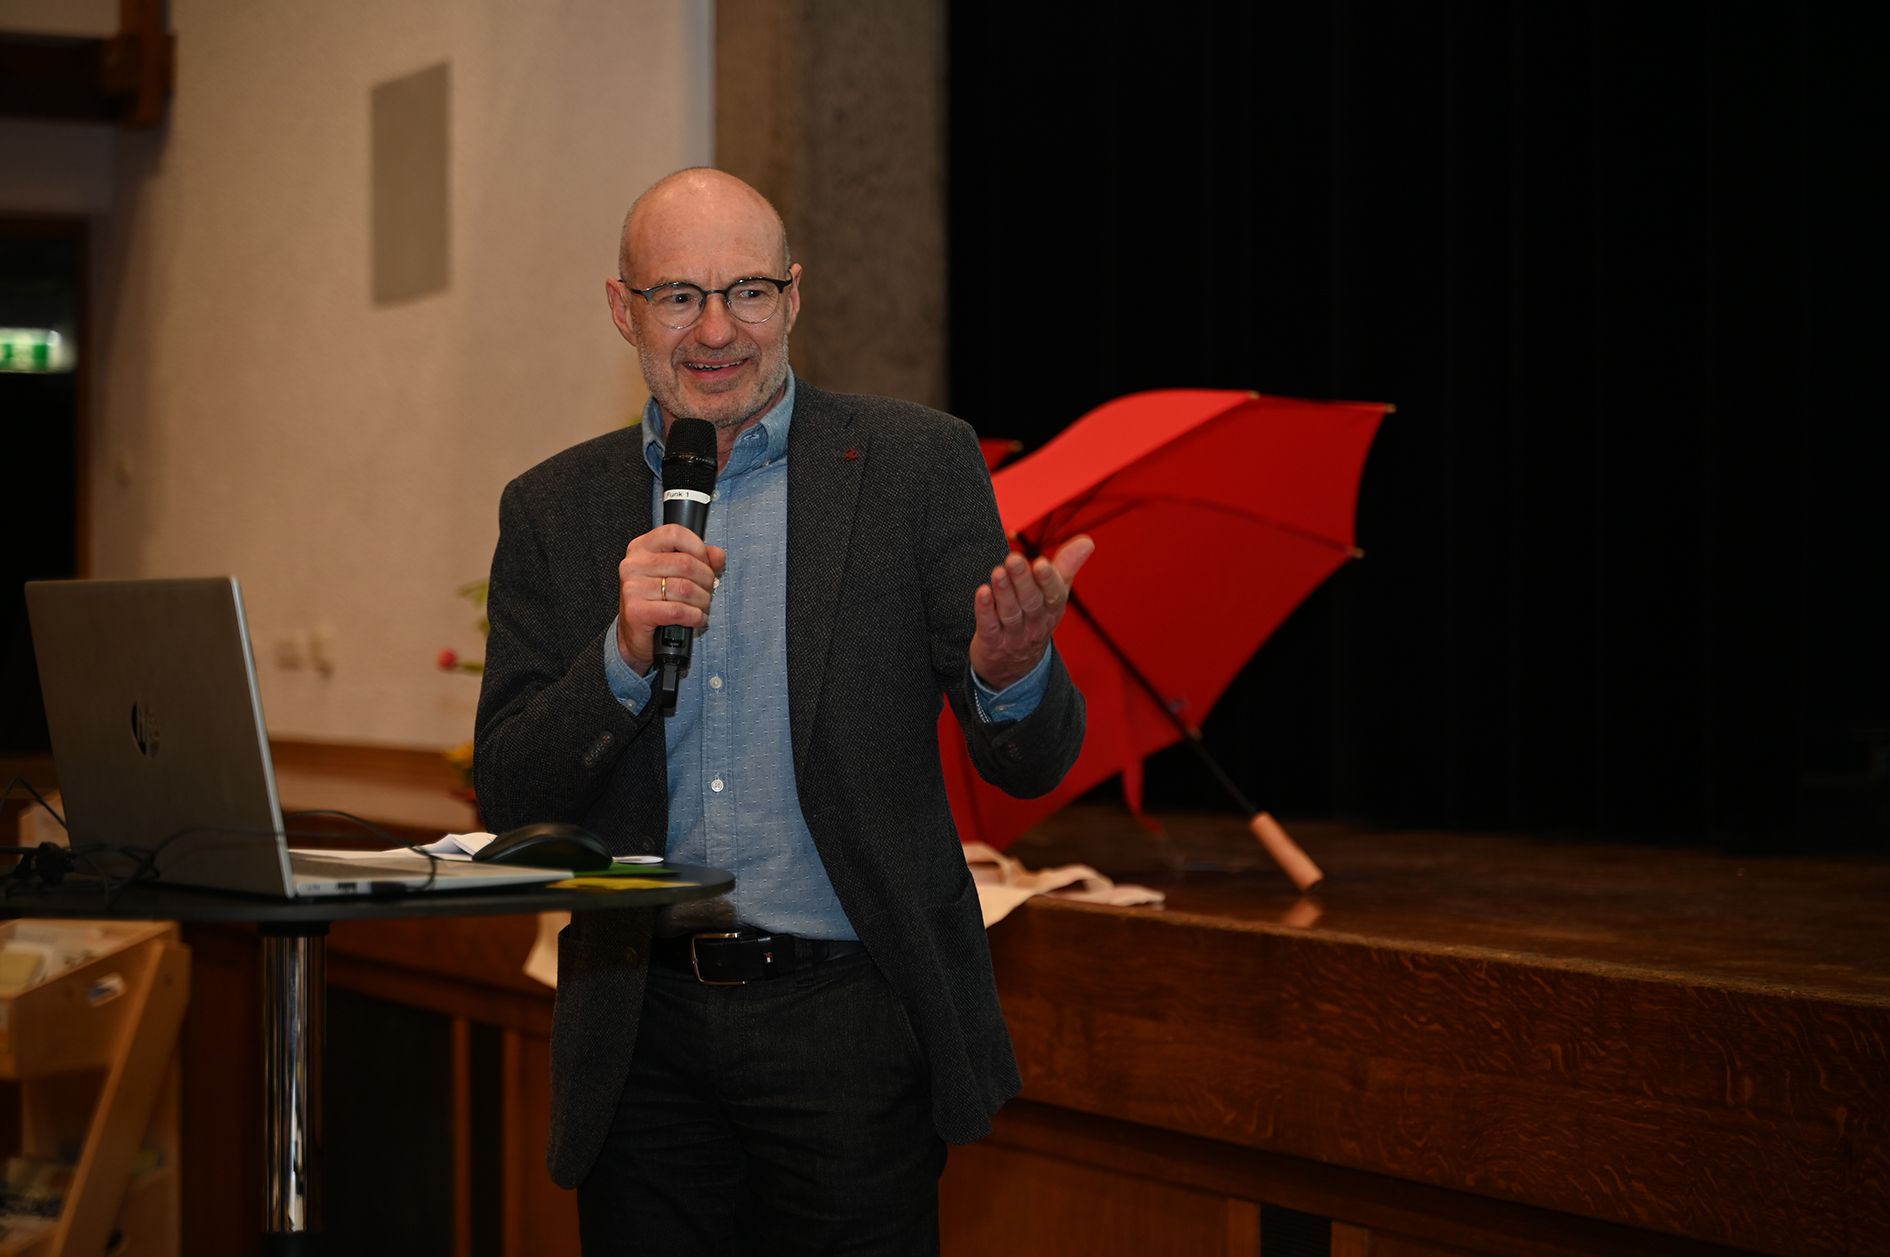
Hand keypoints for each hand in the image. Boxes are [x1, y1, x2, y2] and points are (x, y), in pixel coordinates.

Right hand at [616, 525, 726, 672]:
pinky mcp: (636, 611)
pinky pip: (678, 611)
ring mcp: (633, 588)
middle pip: (686, 563)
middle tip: (707, 591)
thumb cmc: (656, 601)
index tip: (705, 563)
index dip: (698, 548)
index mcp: (642, 548)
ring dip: (702, 601)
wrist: (636, 635)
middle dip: (706, 580)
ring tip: (702, 606)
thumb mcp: (676, 574)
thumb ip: (699, 559)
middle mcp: (634, 565)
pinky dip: (695, 616)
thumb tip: (717, 554)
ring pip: (685, 588)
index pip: (675, 533)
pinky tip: (696, 618)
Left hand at [969, 535, 1095, 689]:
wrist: (1015, 666)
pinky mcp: (992, 643)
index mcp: (1052, 609)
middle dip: (1022, 580)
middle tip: (1013, 559)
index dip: (1048, 580)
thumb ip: (1067, 566)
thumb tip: (1087, 541)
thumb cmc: (1036, 618)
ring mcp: (1013, 635)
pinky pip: (989, 626)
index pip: (1054, 595)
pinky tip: (982, 593)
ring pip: (1010, 613)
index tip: (1041, 563)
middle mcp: (1035, 623)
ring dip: (1003, 592)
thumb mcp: (1055, 595)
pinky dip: (985, 610)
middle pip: (1030, 602)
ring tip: (998, 572)